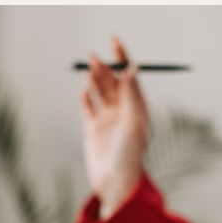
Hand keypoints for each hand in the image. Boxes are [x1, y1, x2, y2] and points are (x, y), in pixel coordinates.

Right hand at [80, 37, 150, 217]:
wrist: (114, 182)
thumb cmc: (129, 154)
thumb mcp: (133, 122)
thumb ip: (132, 95)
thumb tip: (132, 68)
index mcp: (137, 108)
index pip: (129, 76)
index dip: (123, 57)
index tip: (114, 40)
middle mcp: (123, 112)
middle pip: (113, 82)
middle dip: (105, 67)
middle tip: (95, 57)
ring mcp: (108, 120)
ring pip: (100, 92)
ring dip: (95, 79)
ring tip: (90, 68)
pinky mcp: (93, 129)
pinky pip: (88, 107)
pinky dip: (86, 97)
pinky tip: (83, 90)